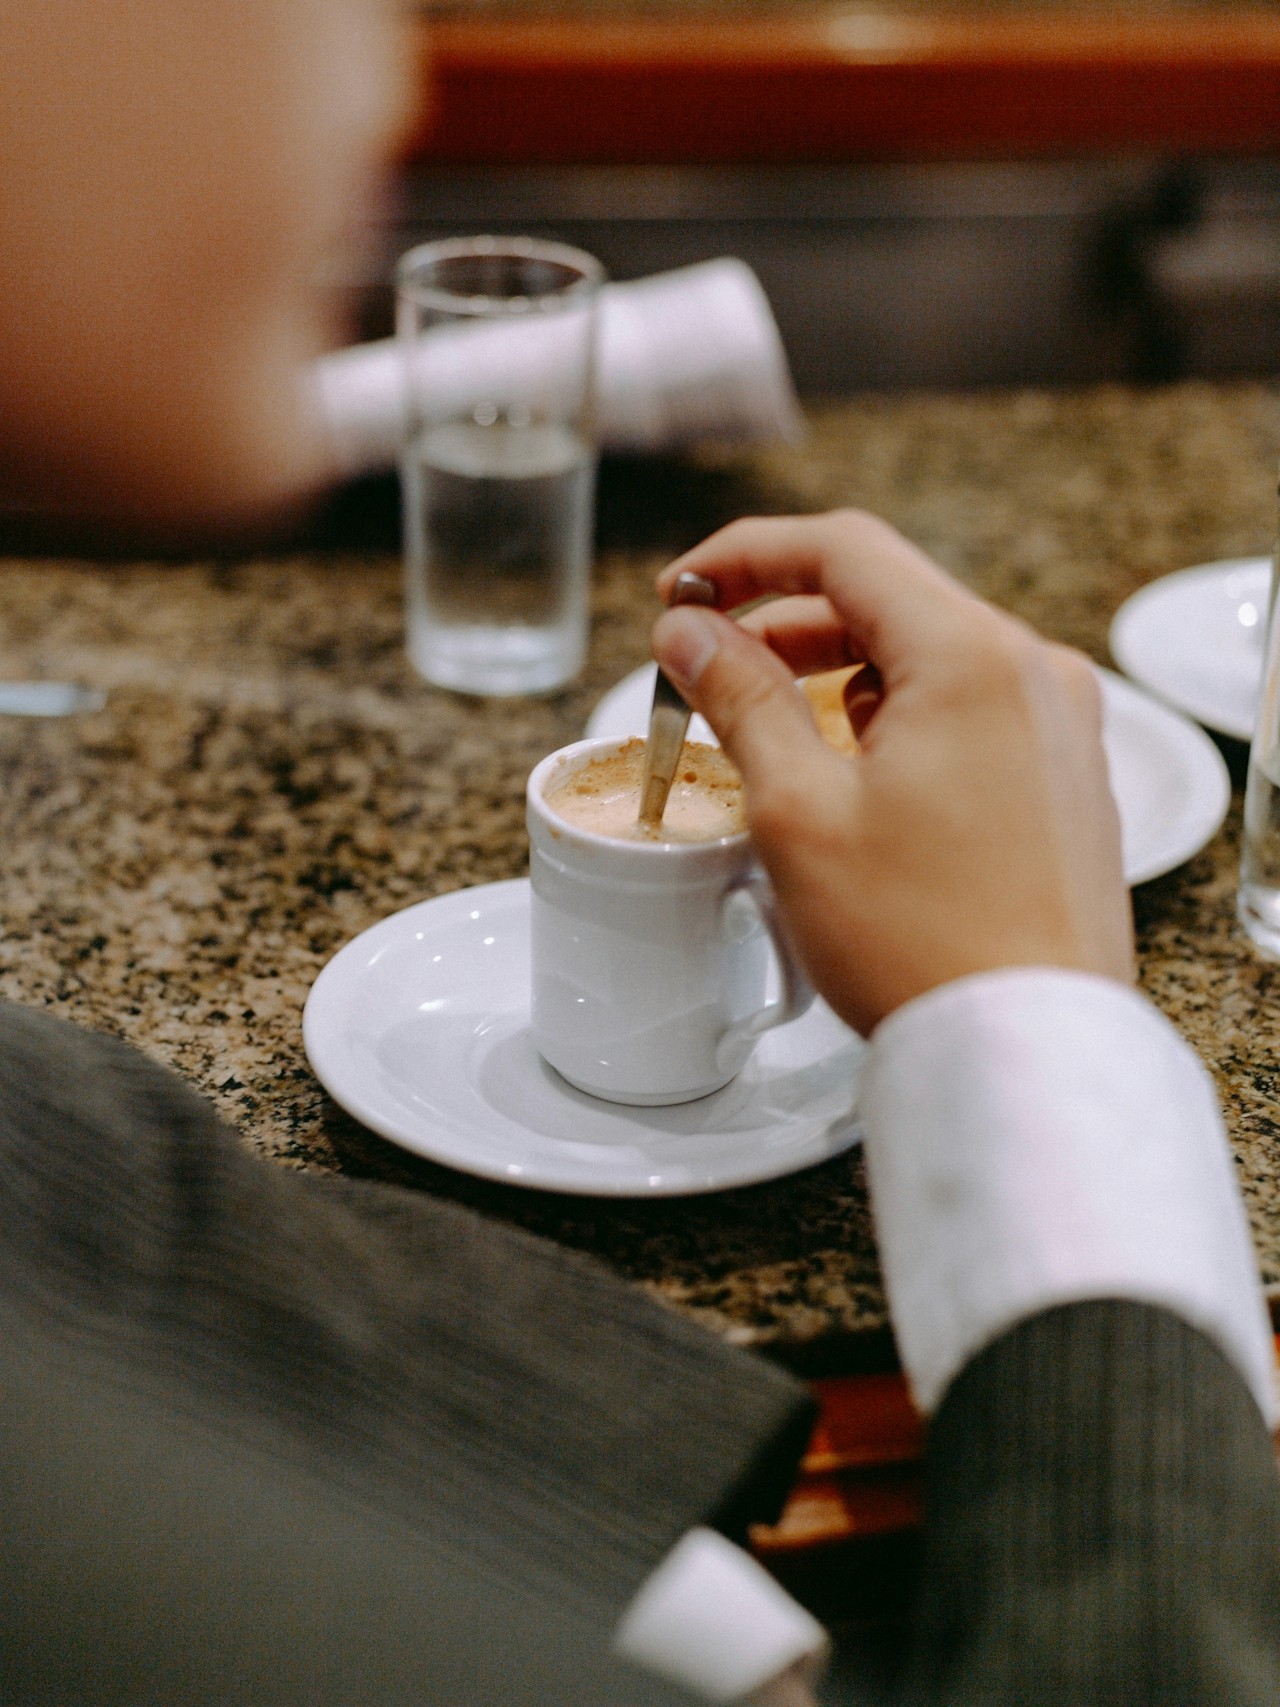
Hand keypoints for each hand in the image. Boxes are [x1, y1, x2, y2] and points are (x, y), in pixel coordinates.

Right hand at [652, 511, 1133, 1035]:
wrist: (1028, 1051)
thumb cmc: (917, 940)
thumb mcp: (799, 810)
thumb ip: (740, 697)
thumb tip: (688, 631)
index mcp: (972, 657)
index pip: (845, 549)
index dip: (745, 555)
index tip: (680, 595)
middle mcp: (1034, 671)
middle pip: (889, 597)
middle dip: (783, 620)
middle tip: (703, 664)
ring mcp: (1060, 724)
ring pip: (928, 654)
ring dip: (836, 670)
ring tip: (768, 725)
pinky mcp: (1065, 776)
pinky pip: (969, 707)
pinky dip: (896, 715)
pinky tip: (851, 770)